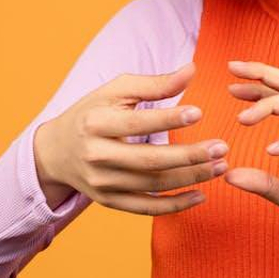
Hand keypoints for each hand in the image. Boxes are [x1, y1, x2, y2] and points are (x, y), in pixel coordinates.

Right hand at [33, 61, 230, 214]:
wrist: (56, 151)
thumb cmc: (93, 112)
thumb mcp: (116, 90)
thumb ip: (154, 83)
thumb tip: (192, 70)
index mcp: (96, 123)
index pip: (137, 123)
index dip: (169, 119)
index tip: (200, 112)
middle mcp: (96, 155)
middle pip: (149, 160)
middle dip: (189, 156)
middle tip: (222, 148)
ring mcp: (102, 182)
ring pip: (152, 184)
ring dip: (190, 178)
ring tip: (220, 166)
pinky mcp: (109, 201)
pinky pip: (146, 207)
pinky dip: (175, 205)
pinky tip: (201, 195)